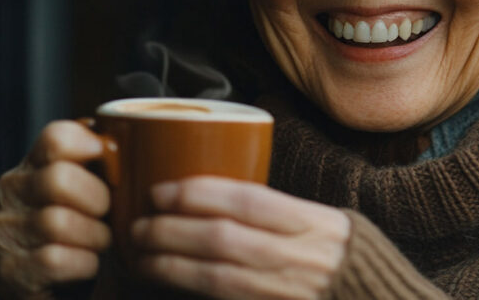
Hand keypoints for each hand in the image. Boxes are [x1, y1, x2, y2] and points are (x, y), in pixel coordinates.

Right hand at [0, 121, 111, 297]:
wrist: (25, 278)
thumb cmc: (66, 226)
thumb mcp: (74, 190)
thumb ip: (94, 166)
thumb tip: (134, 140)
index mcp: (32, 166)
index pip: (56, 138)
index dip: (88, 144)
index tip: (108, 161)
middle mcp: (11, 193)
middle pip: (60, 178)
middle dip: (97, 198)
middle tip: (107, 212)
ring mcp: (5, 231)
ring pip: (59, 222)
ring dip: (94, 235)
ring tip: (101, 241)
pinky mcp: (9, 270)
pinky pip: (55, 259)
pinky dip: (83, 262)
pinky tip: (88, 263)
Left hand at [131, 177, 350, 299]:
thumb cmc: (340, 257)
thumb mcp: (321, 223)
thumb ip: (277, 211)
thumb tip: (215, 194)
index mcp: (311, 222)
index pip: (247, 200)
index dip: (198, 193)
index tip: (163, 190)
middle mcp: (297, 256)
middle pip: (222, 239)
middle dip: (170, 230)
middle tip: (139, 222)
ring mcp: (284, 290)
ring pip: (215, 276)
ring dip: (169, 263)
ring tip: (142, 252)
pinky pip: (223, 299)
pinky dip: (189, 288)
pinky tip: (166, 278)